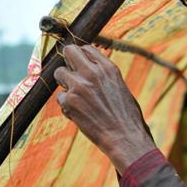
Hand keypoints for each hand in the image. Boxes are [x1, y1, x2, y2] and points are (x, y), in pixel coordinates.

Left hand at [52, 44, 156, 172]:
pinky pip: (60, 97)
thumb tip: (89, 69)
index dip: (81, 57)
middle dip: (68, 62)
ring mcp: (79, 85)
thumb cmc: (127, 117)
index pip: (86, 48)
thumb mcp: (120, 88)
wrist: (126, 138)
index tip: (81, 66)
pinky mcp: (70, 101)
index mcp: (109, 68)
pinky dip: (67, 106)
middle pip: (69, 51)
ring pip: (59, 73)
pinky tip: (81, 115)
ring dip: (65, 85)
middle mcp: (93, 72)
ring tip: (78, 99)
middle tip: (72, 75)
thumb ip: (104, 76)